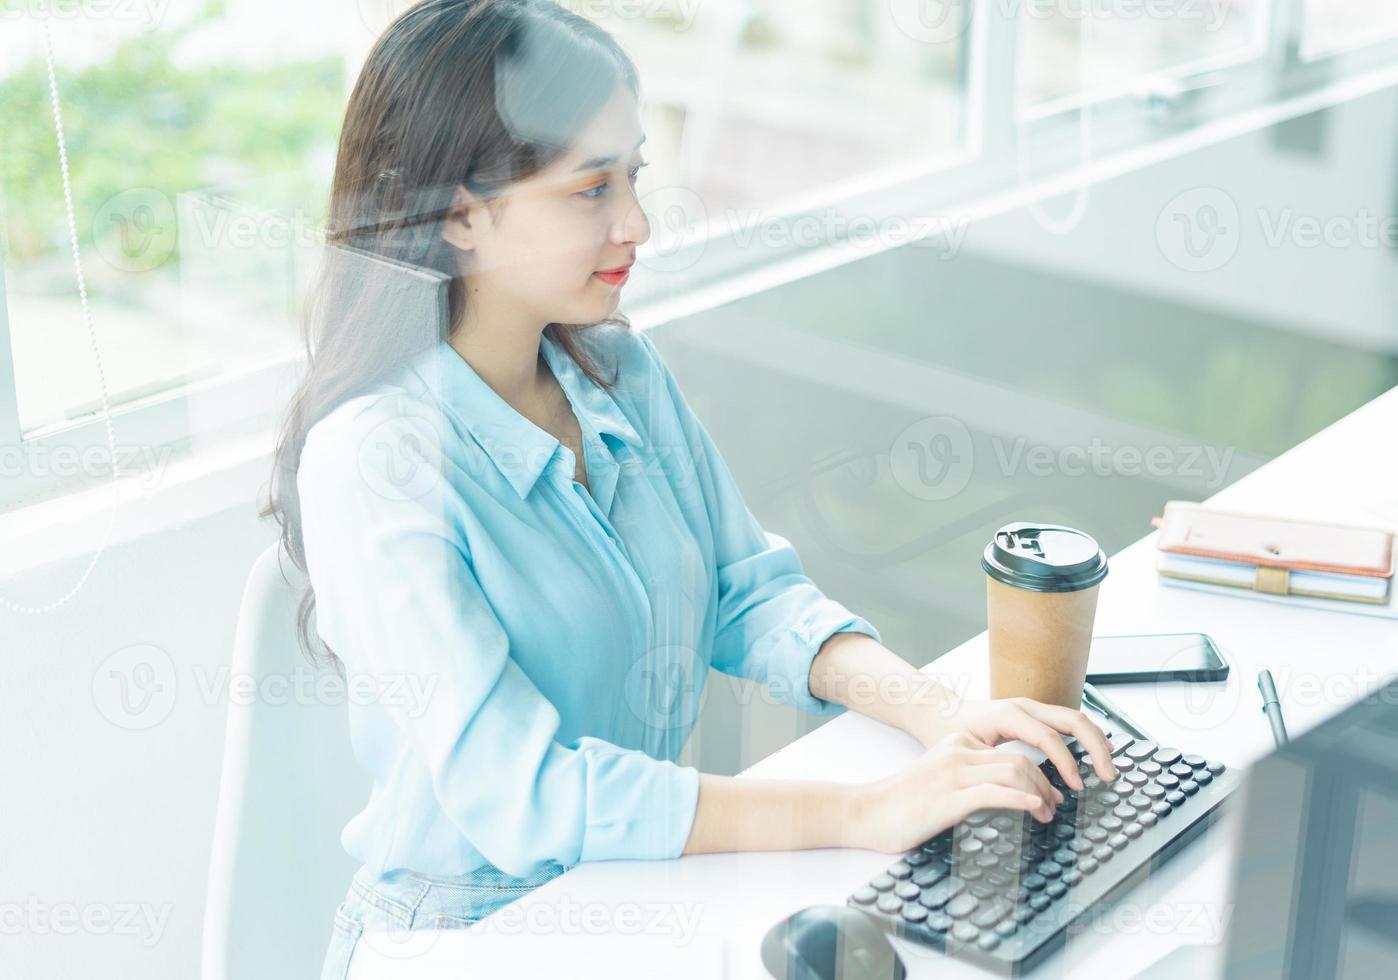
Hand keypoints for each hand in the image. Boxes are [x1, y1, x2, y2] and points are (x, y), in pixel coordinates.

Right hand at [848, 731, 1064, 853]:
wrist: (866, 812)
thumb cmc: (902, 804)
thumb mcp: (941, 779)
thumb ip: (970, 778)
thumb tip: (1006, 794)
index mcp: (957, 744)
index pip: (1011, 752)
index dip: (1039, 773)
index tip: (1049, 794)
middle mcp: (957, 753)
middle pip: (1018, 760)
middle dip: (1046, 784)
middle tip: (1055, 806)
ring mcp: (953, 774)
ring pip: (1012, 772)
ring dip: (1039, 793)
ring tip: (1047, 814)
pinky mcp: (948, 798)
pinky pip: (993, 793)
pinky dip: (1020, 799)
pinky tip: (1033, 809)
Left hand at [912, 695, 1117, 790]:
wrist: (938, 712)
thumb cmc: (948, 732)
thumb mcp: (967, 751)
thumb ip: (993, 767)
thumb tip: (1019, 792)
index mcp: (1009, 714)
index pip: (1049, 737)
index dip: (1066, 763)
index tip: (1076, 787)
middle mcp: (1025, 706)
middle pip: (1073, 719)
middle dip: (1096, 747)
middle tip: (1109, 775)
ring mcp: (1032, 707)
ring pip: (1075, 717)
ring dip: (1096, 740)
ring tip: (1109, 766)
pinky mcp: (1034, 714)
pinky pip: (1067, 721)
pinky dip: (1086, 736)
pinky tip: (1095, 752)